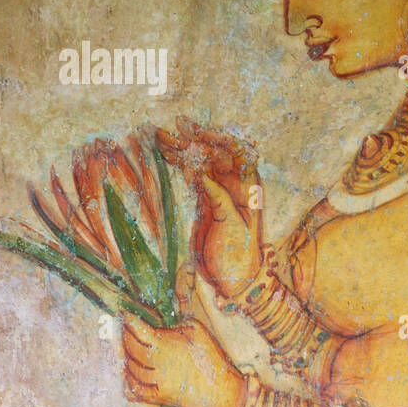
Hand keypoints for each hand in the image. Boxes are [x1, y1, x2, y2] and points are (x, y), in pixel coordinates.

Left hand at [122, 315, 246, 406]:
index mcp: (166, 345)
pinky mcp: (160, 397)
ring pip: (132, 369)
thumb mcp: (199, 332)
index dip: (130, 321)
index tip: (127, 314)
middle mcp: (158, 363)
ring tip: (127, 350)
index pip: (139, 330)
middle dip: (126, 337)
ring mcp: (157, 382)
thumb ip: (177, 326)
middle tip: (125, 330)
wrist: (224, 392)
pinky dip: (129, 382)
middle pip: (132, 349)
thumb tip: (161, 328)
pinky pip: (136, 390)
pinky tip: (129, 374)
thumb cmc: (213, 359)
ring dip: (127, 358)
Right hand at [157, 117, 262, 296]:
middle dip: (195, 138)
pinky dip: (177, 162)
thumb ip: (219, 200)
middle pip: (216, 152)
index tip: (198, 136)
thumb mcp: (231, 228)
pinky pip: (191, 174)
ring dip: (181, 147)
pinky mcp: (204, 198)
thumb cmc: (239, 256)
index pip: (238, 153)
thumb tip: (202, 174)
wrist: (232, 280)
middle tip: (174, 127)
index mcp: (249, 187)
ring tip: (158, 134)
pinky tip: (162, 151)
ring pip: (200, 160)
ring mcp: (219, 190)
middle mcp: (235, 184)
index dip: (219, 140)